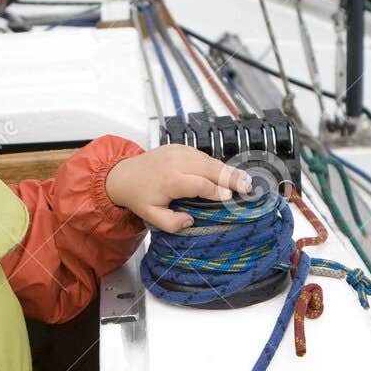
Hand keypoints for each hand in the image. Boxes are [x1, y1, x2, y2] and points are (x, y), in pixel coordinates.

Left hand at [104, 144, 254, 231]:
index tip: (229, 197)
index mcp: (169, 180)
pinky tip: (229, 172)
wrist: (123, 175)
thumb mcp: (150, 216)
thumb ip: (170, 223)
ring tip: (245, 179)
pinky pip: (203, 155)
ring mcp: (178, 152)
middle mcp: (175, 162)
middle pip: (208, 168)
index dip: (215, 191)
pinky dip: (216, 164)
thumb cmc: (139, 196)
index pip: (198, 184)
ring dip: (227, 170)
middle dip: (229, 177)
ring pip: (208, 160)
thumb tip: (190, 221)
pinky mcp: (180, 147)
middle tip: (248, 186)